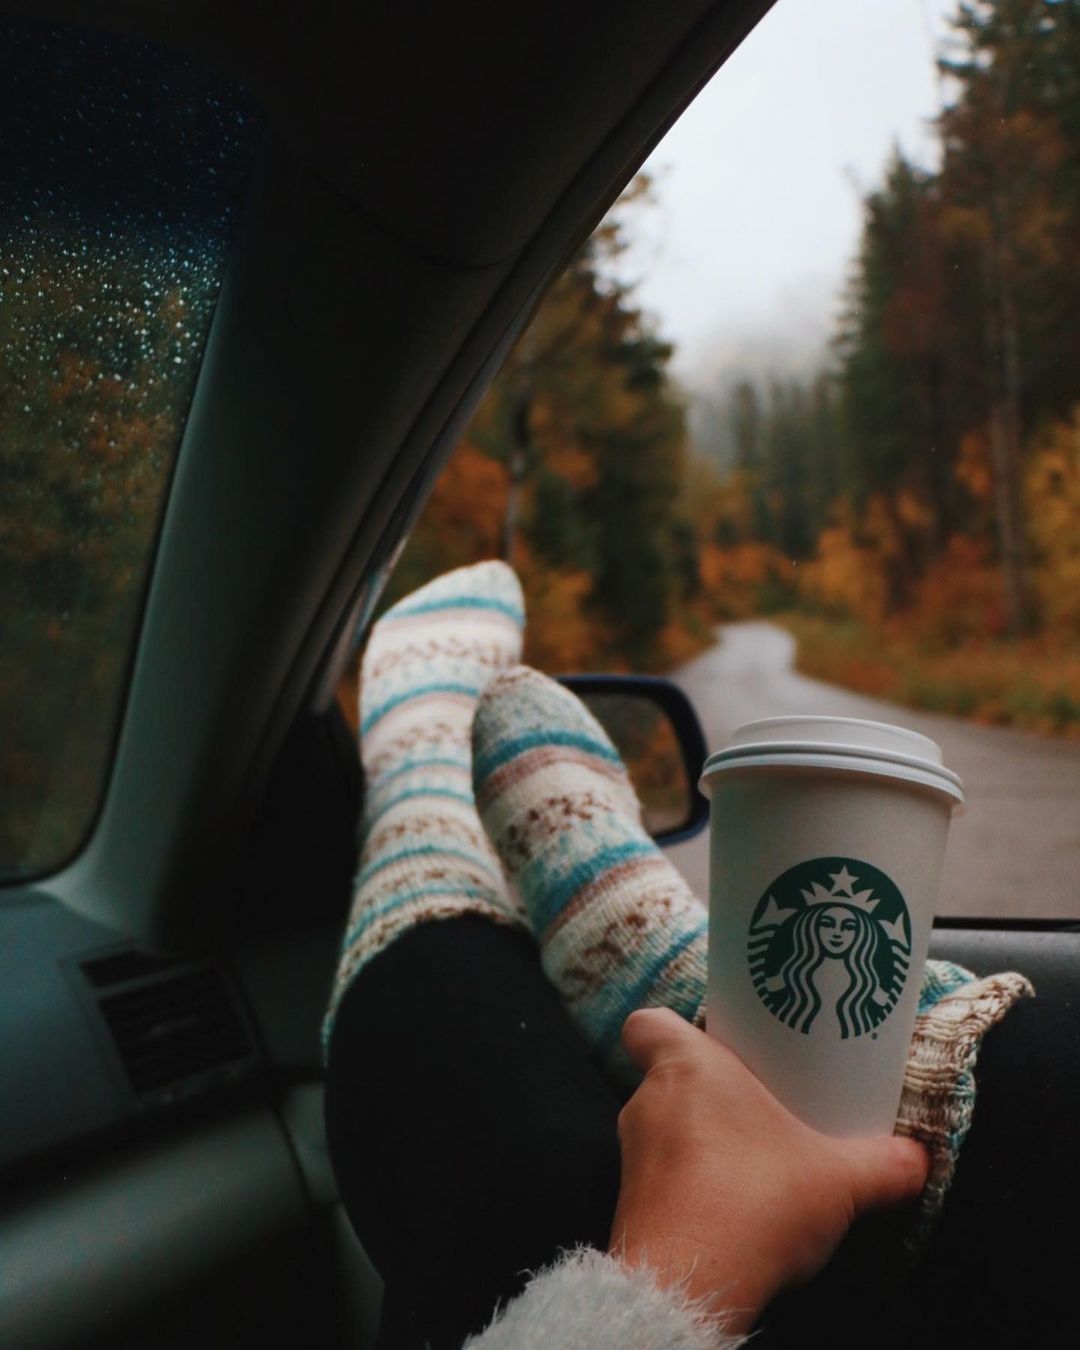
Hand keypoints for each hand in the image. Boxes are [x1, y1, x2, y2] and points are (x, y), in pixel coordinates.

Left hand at [609, 1008, 927, 1334]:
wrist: (689, 1284)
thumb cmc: (754, 1200)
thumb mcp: (841, 1180)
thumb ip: (884, 1163)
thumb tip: (916, 1159)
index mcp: (686, 1067)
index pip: (647, 1023)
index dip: (671, 1030)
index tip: (712, 1047)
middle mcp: (647, 1102)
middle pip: (666, 1079)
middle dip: (708, 1094)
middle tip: (757, 1111)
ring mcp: (632, 1157)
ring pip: (663, 1132)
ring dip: (699, 1145)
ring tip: (752, 1168)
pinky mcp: (630, 1207)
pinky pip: (660, 1183)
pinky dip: (689, 1191)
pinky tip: (732, 1213)